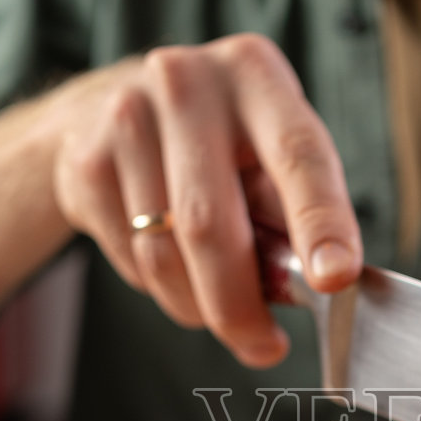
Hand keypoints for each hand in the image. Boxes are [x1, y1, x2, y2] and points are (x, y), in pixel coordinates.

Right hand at [47, 34, 362, 366]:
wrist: (106, 109)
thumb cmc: (219, 143)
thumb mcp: (269, 154)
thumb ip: (295, 217)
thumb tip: (316, 290)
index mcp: (256, 75)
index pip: (298, 154)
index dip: (320, 221)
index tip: (336, 278)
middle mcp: (188, 83)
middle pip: (210, 224)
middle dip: (239, 305)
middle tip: (263, 346)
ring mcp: (126, 118)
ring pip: (163, 255)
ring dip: (198, 306)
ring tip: (218, 305)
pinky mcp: (84, 161)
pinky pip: (129, 260)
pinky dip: (159, 286)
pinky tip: (171, 263)